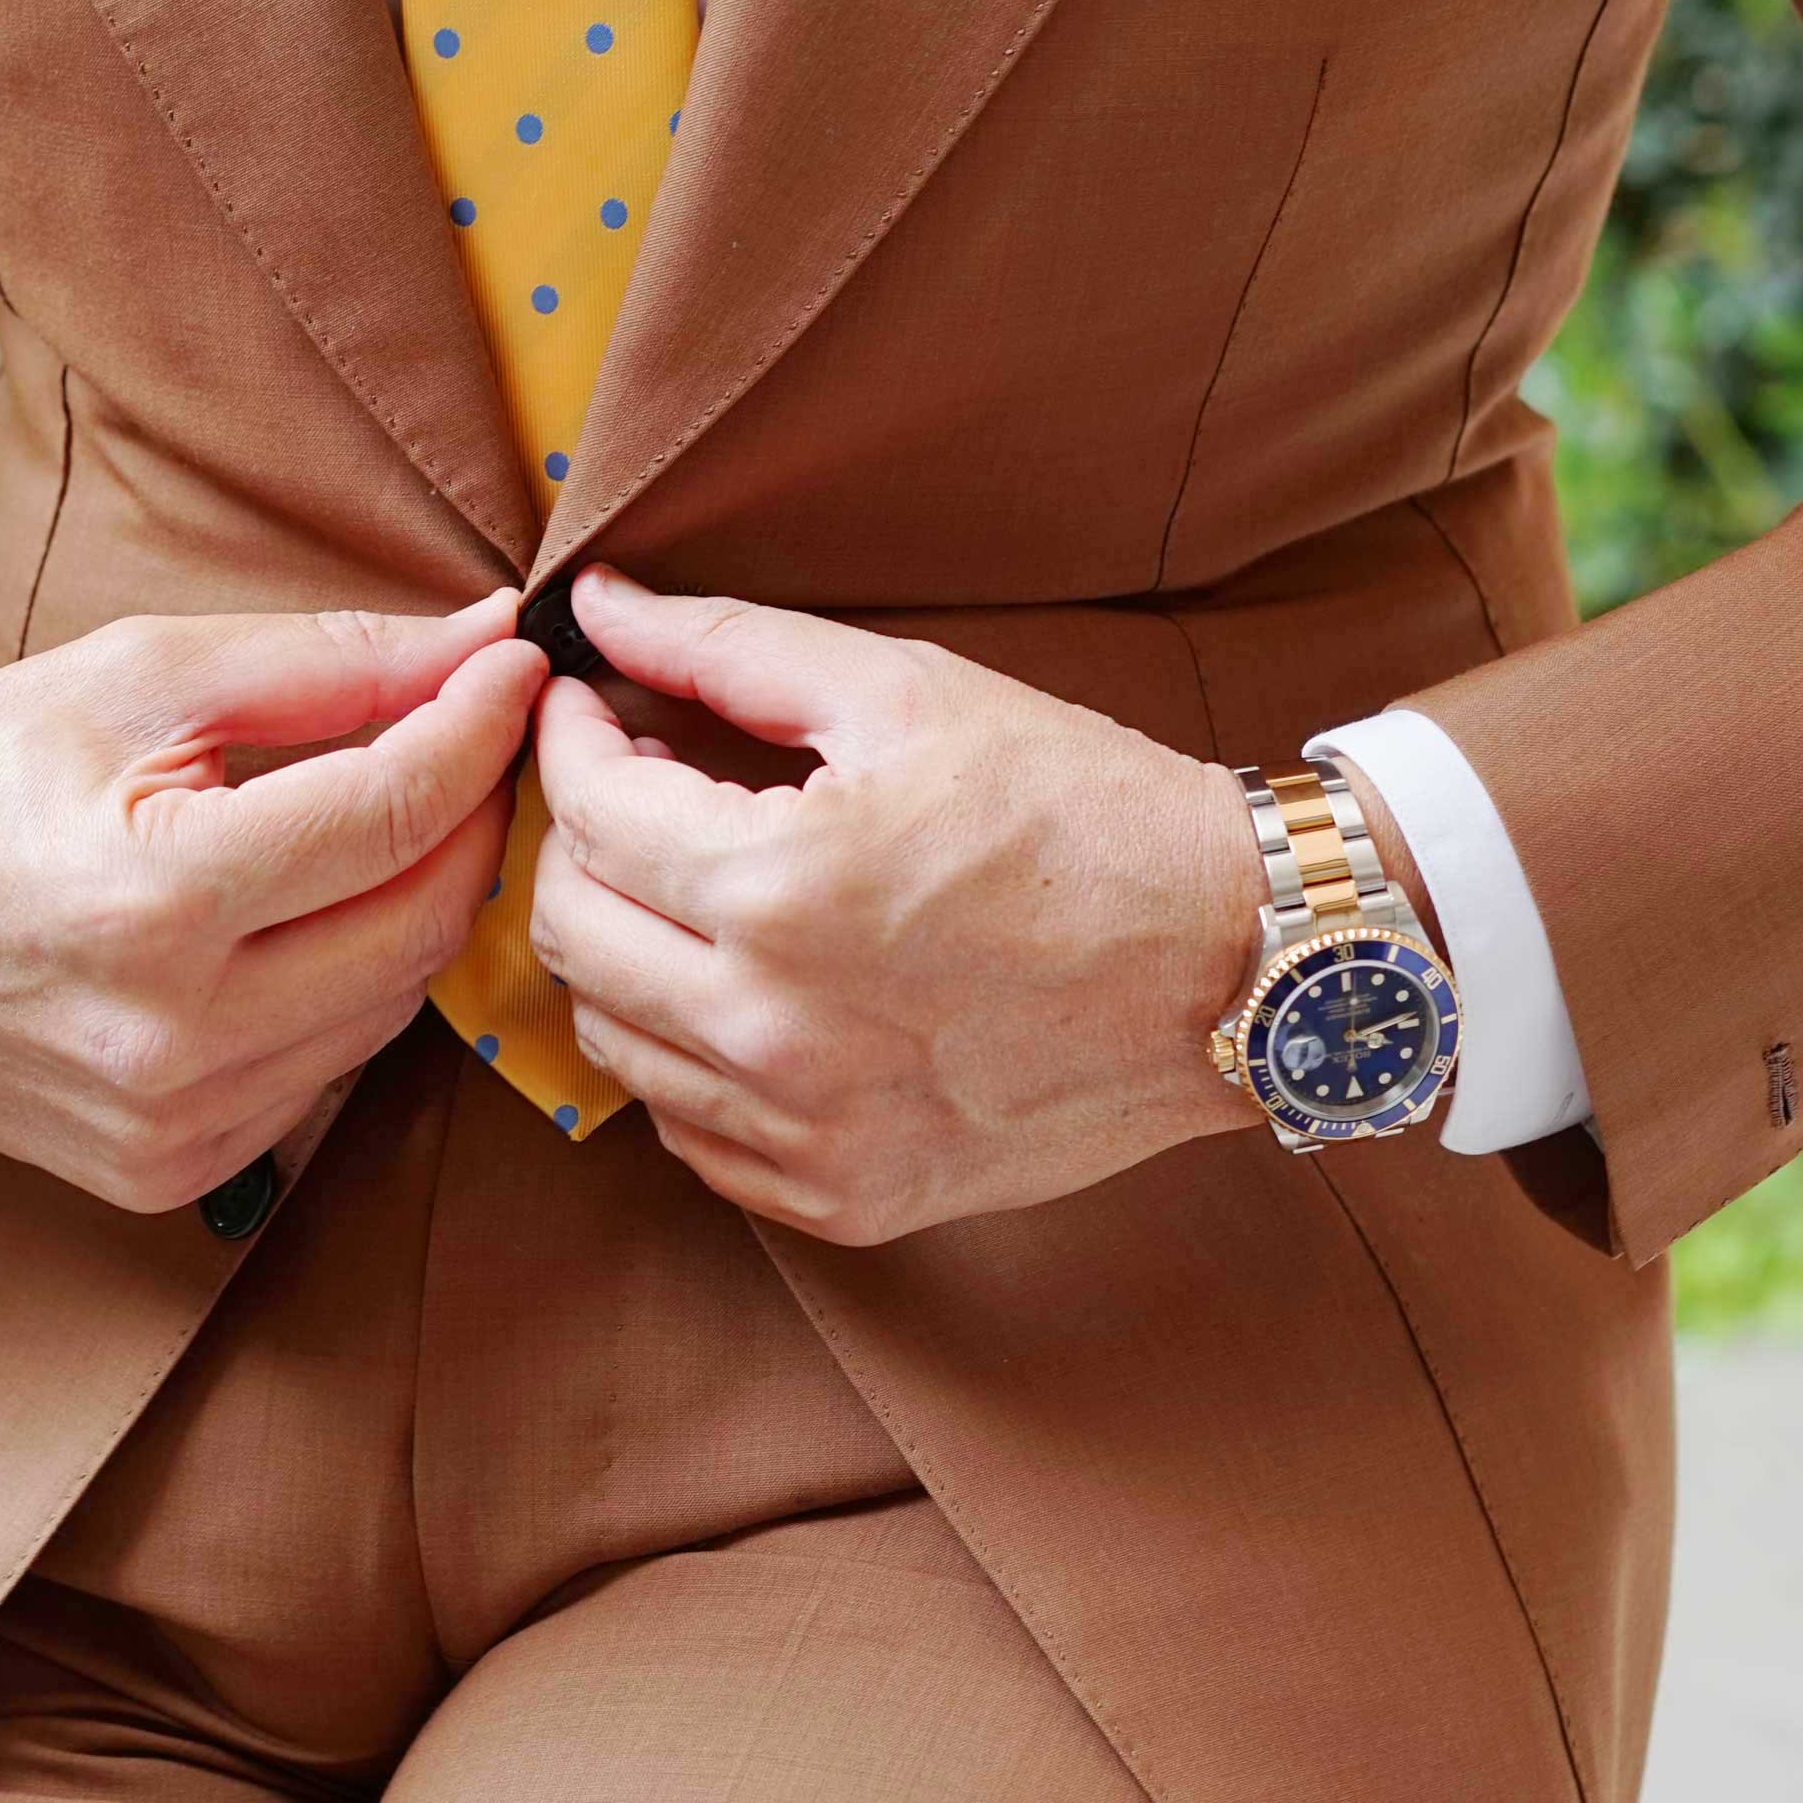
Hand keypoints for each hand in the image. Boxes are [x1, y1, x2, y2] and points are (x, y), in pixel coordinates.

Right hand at [0, 596, 542, 1212]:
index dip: (477, 725)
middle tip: (469, 735)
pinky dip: (348, 988)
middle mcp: (167, 1037)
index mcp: (152, 900)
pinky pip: (328, 1074)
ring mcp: (168, 1125)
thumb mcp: (139, 675)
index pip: (392, 811)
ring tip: (388, 816)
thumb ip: (326, 662)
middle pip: (419, 923)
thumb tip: (482, 639)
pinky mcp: (166, 1172)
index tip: (512, 663)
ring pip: (392, 1007)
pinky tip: (307, 920)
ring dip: (415, 905)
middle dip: (468, 817)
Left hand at [526, 570, 1271, 1238]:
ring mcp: (807, 1133)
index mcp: (781, 890)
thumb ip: (726, 647)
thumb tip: (599, 604)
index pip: (589, 811)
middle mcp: (774, 1031)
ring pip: (612, 1041)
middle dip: (579, 840)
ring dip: (627, 948)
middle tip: (637, 788)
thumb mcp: (907, 693)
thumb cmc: (1080, 809)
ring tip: (694, 884)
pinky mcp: (844, 1199)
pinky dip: (687, 1054)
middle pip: (572, 932)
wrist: (1231, 963)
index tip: (595, 707)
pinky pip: (691, 1132)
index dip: (572, 738)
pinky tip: (746, 987)